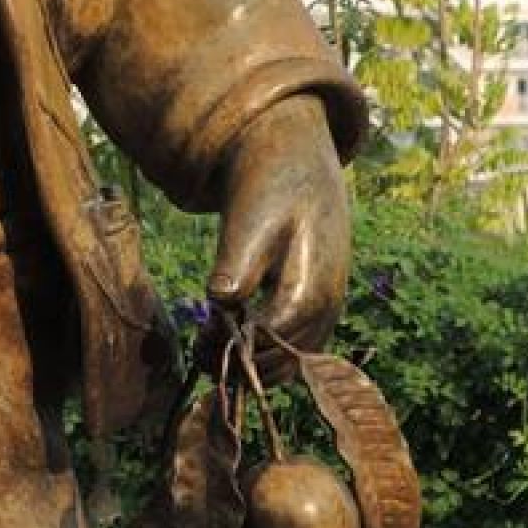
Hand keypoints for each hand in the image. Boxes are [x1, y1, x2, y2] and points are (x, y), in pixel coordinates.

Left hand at [209, 94, 350, 379]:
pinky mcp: (319, 308)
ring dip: (253, 364)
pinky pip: (295, 347)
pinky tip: (232, 334)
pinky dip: (265, 352)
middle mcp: (328, 308)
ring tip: (210, 345)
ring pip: (292, 362)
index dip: (235, 347)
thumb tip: (219, 302)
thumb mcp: (249, 221)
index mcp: (312, 288)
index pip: (272, 341)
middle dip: (240, 363)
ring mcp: (328, 311)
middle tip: (199, 349)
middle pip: (284, 362)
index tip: (201, 336)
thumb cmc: (269, 190)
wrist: (297, 164)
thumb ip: (236, 265)